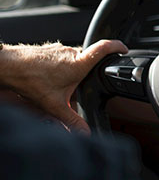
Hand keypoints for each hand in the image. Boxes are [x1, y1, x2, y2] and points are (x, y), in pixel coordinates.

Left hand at [0, 40, 127, 133]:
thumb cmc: (29, 80)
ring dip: (72, 70)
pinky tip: (50, 79)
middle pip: (89, 58)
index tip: (124, 49)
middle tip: (82, 85)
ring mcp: (58, 49)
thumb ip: (72, 121)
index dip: (117, 46)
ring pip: (74, 58)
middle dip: (89, 71)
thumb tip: (85, 133)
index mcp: (78, 64)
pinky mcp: (48, 49)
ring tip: (61, 85)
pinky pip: (61, 57)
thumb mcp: (55, 105)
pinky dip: (60, 67)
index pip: (104, 48)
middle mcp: (70, 52)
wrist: (7, 66)